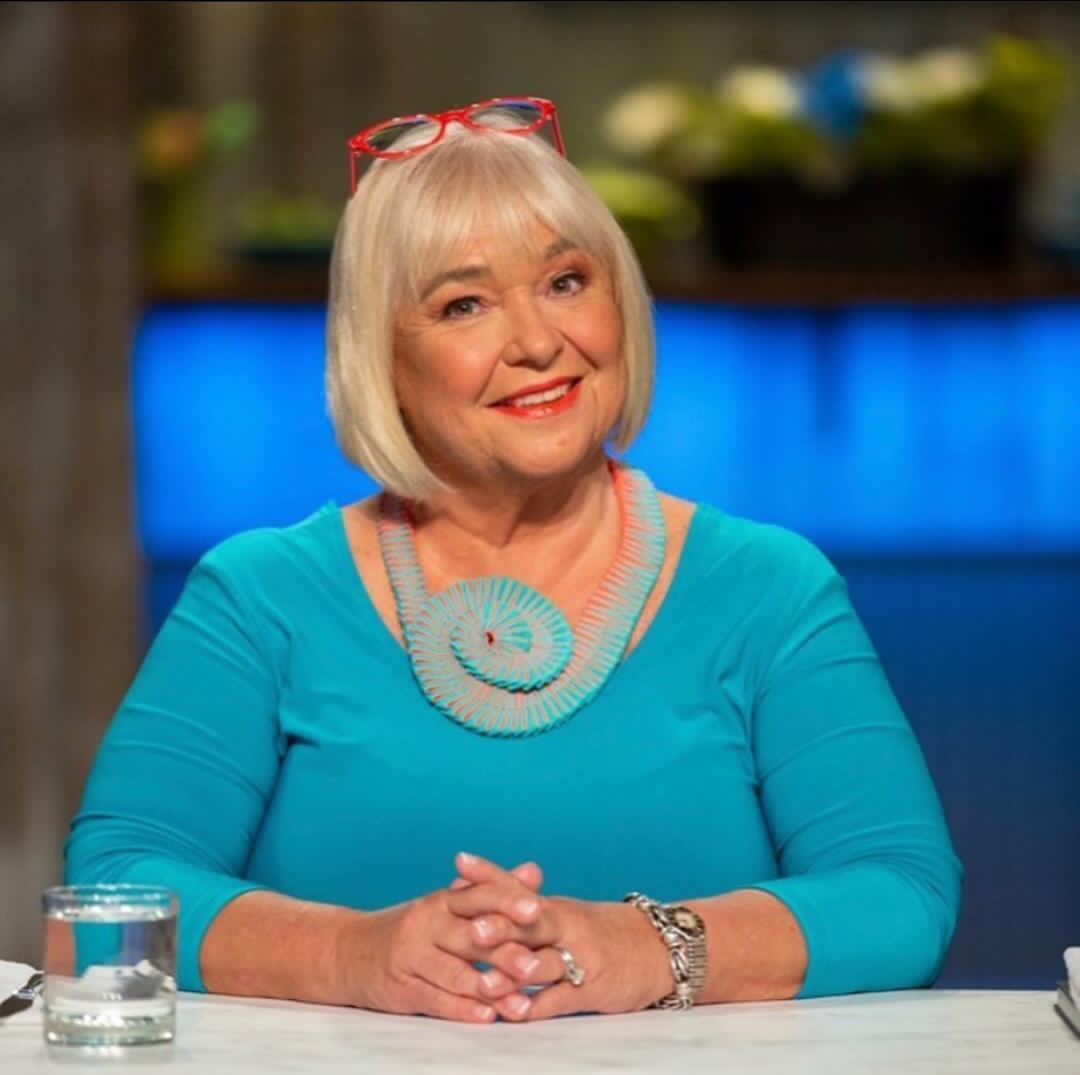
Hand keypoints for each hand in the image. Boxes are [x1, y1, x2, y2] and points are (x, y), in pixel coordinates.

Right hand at [335, 860, 541, 1022]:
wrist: (351, 952)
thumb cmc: (415, 928)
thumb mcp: (449, 905)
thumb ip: (494, 891)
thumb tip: (534, 871)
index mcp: (441, 900)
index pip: (478, 895)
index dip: (507, 900)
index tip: (537, 908)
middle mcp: (425, 923)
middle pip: (469, 936)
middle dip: (504, 951)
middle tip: (535, 964)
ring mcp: (410, 956)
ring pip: (454, 973)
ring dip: (488, 988)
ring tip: (520, 1000)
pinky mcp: (400, 988)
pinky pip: (435, 1000)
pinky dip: (463, 1009)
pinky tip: (487, 1015)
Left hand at [448, 852, 671, 1021]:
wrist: (660, 947)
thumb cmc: (602, 931)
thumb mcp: (565, 915)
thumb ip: (526, 909)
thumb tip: (479, 896)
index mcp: (555, 906)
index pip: (518, 886)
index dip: (490, 875)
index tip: (460, 862)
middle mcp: (566, 926)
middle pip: (531, 923)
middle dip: (501, 927)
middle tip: (471, 928)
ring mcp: (580, 957)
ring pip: (545, 963)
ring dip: (515, 973)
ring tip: (487, 981)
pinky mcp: (593, 989)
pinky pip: (561, 998)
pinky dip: (537, 1005)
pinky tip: (516, 1012)